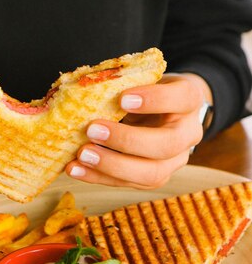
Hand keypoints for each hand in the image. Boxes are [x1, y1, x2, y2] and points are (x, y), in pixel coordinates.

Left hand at [66, 74, 209, 189]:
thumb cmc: (145, 89)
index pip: (184, 98)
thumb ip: (122, 85)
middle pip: (166, 144)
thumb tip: (82, 93)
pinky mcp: (155, 178)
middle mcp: (188, 133)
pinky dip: (98, 177)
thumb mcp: (141, 79)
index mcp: (189, 100)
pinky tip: (75, 168)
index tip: (123, 98)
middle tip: (92, 130)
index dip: (156, 99)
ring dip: (112, 165)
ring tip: (82, 155)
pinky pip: (129, 183)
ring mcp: (175, 160)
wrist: (159, 111)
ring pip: (152, 173)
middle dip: (127, 140)